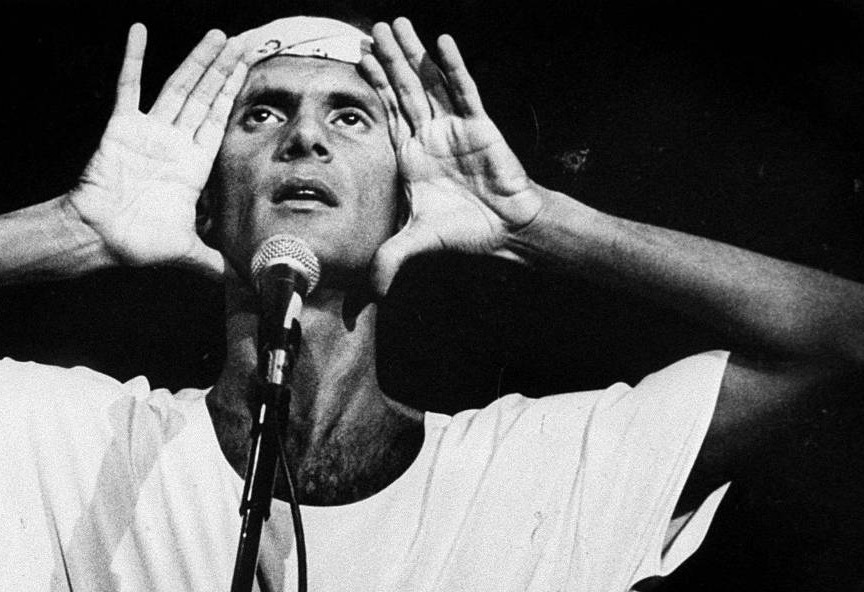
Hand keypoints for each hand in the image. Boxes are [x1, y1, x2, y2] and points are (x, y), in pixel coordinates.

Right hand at [65, 24, 247, 277]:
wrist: (98, 237)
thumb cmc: (137, 244)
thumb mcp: (186, 251)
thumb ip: (214, 261)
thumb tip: (243, 282)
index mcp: (192, 166)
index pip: (219, 121)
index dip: (235, 94)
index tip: (251, 69)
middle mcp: (174, 143)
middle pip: (205, 96)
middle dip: (225, 69)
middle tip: (245, 41)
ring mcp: (148, 132)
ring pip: (178, 86)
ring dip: (197, 60)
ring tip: (218, 35)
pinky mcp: (121, 126)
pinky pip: (128, 85)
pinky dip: (133, 57)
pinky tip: (140, 30)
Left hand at [361, 19, 543, 295]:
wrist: (505, 230)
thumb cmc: (464, 231)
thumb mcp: (417, 242)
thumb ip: (390, 258)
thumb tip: (369, 292)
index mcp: (411, 155)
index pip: (387, 113)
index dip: (374, 87)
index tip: (358, 59)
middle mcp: (430, 135)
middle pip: (404, 89)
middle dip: (389, 58)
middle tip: (373, 28)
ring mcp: (454, 127)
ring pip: (429, 82)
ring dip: (413, 53)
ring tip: (398, 24)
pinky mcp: (480, 125)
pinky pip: (464, 91)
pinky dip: (453, 68)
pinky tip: (442, 43)